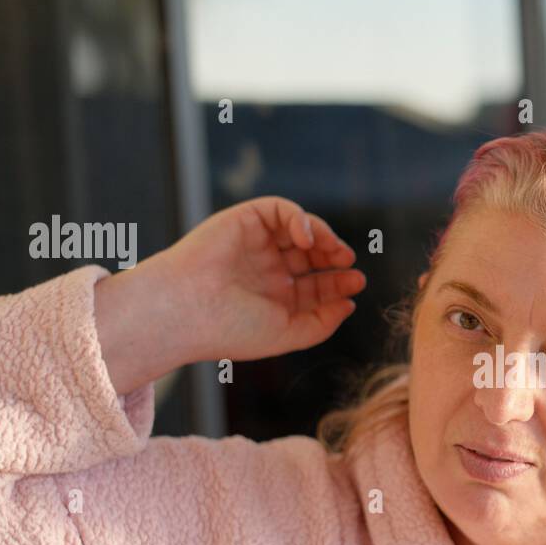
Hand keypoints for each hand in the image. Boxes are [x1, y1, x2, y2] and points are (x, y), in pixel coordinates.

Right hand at [155, 196, 364, 362]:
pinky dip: (300, 219)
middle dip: (335, 258)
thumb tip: (349, 304)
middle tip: (349, 263)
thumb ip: (322, 323)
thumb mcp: (288, 334)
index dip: (339, 284)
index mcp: (273, 299)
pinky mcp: (245, 220)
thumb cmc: (232, 328)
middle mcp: (265, 270)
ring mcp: (256, 244)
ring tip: (337, 251)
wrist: (188, 309)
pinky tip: (308, 239)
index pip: (315, 286)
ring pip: (301, 230)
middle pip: (312, 257)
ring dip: (324, 237)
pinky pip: (281, 210)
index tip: (356, 285)